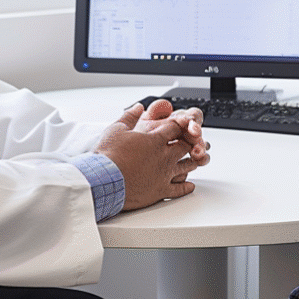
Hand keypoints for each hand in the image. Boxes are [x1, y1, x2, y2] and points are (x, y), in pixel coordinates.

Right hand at [95, 101, 209, 210]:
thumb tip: (138, 107)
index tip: (182, 125)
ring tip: (194, 161)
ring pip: (186, 166)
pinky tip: (190, 185)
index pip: (176, 128)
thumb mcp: (116, 129)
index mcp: (155, 140)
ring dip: (192, 162)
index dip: (180, 125)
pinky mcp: (160, 190)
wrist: (103, 181)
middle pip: (186, 146)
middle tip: (192, 142)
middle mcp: (164, 156)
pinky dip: (186, 187)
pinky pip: (179, 189)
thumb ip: (130, 116)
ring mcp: (164, 174)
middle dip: (189, 142)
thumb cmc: (108, 156)